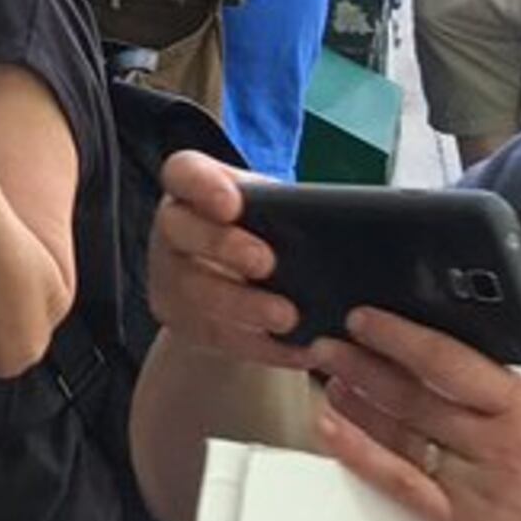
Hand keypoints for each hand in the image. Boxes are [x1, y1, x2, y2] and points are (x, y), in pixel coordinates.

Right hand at [144, 148, 310, 370]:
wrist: (237, 281)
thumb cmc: (263, 232)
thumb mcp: (270, 208)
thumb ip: (290, 207)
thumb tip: (349, 219)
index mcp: (193, 187)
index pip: (183, 173)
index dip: (202, 185)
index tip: (232, 204)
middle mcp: (172, 228)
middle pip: (180, 230)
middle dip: (222, 245)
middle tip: (266, 263)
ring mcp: (170, 277)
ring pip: (195, 291)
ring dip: (243, 305)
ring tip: (289, 317)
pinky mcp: (181, 322)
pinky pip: (217, 336)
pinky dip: (262, 345)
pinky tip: (300, 348)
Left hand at [312, 308, 520, 520]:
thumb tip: (474, 374)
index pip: (449, 361)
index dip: (399, 336)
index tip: (365, 317)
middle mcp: (499, 447)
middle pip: (413, 395)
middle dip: (362, 363)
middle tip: (326, 340)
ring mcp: (478, 490)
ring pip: (400, 435)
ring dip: (355, 402)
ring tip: (325, 376)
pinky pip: (401, 485)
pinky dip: (361, 455)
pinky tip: (333, 430)